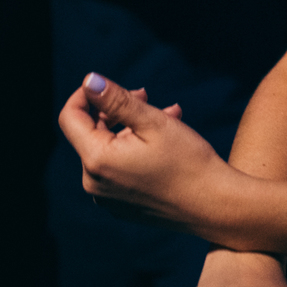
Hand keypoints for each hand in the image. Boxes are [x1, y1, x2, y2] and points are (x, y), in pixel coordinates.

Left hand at [58, 73, 230, 230]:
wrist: (216, 207)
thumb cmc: (188, 161)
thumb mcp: (153, 122)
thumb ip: (117, 100)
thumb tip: (88, 80)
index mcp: (97, 160)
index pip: (70, 118)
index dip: (85, 95)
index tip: (110, 85)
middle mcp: (94, 184)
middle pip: (92, 134)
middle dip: (116, 111)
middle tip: (147, 96)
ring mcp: (108, 198)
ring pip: (109, 150)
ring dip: (131, 128)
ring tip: (167, 115)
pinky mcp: (123, 206)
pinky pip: (119, 170)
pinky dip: (135, 151)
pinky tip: (165, 142)